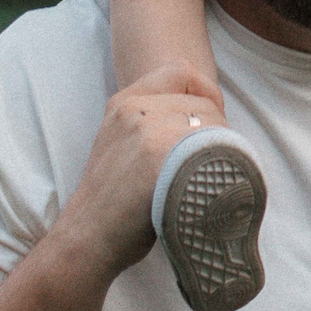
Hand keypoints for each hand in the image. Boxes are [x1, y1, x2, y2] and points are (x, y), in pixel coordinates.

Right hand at [49, 62, 225, 281]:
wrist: (87, 238)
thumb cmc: (113, 199)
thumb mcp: (120, 141)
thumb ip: (151, 121)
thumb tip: (205, 116)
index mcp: (125, 101)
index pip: (181, 71)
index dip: (206, 91)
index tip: (211, 119)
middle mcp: (136, 109)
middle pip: (204, 103)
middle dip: (217, 130)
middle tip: (212, 162)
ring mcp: (148, 132)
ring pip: (213, 126)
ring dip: (223, 150)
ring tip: (209, 176)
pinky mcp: (160, 158)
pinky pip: (211, 148)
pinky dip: (220, 165)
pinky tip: (210, 183)